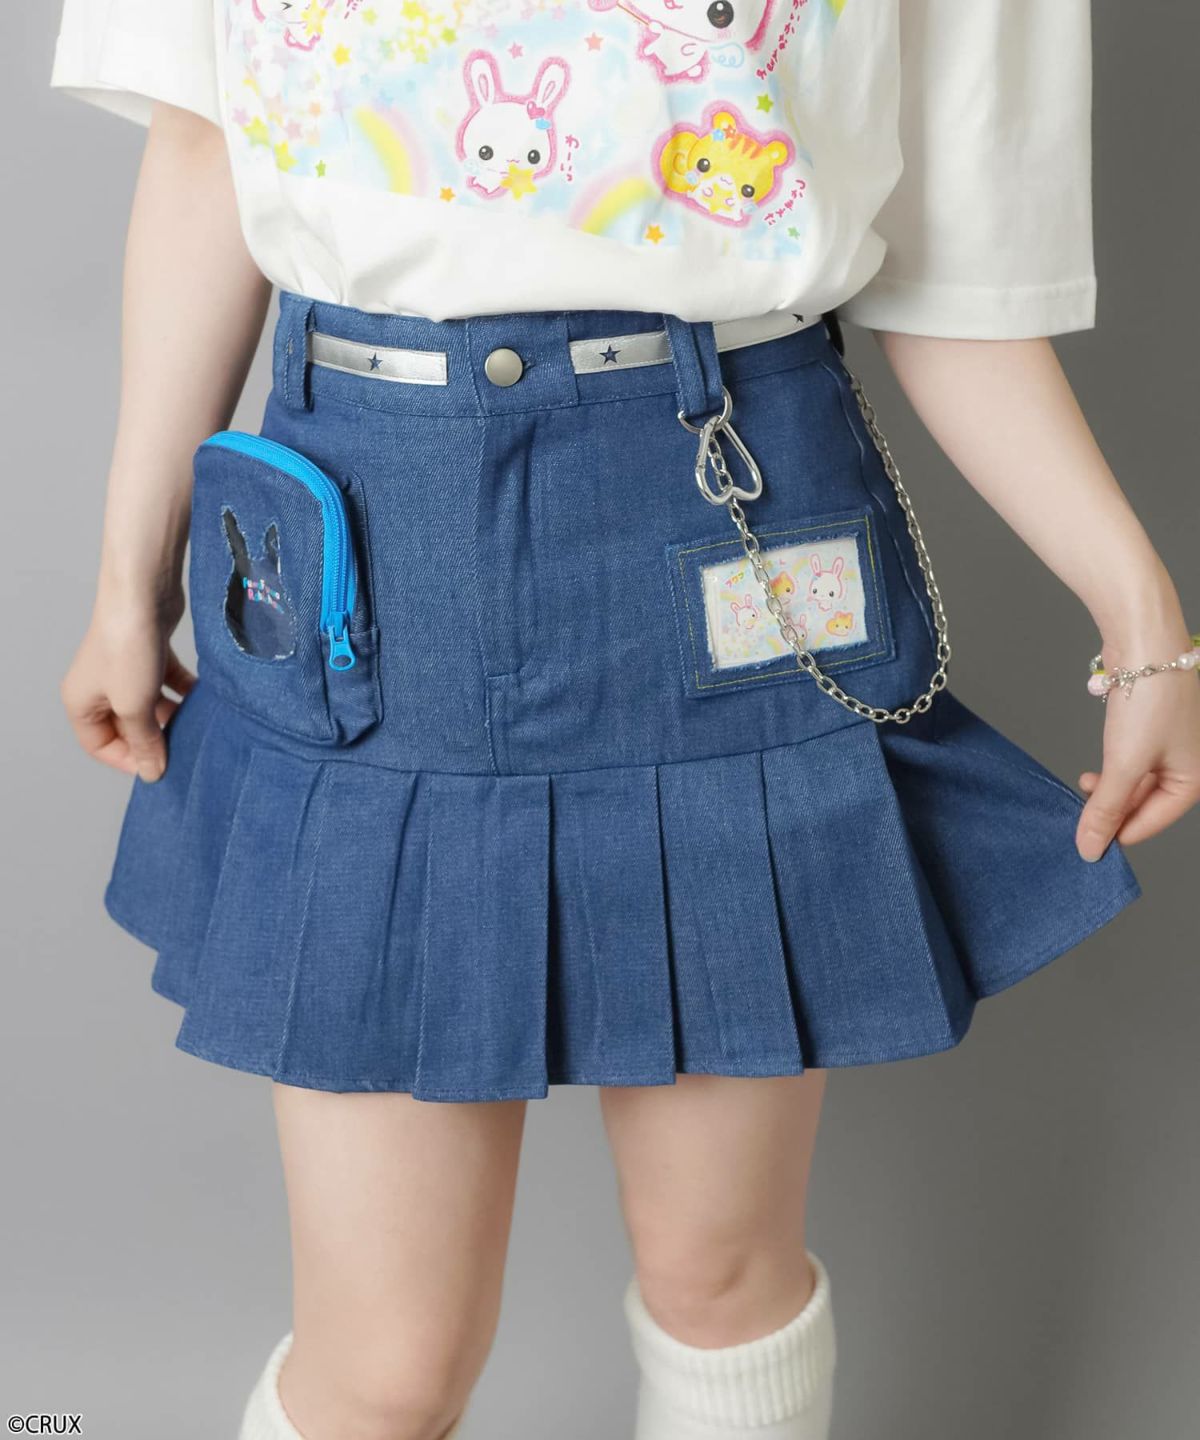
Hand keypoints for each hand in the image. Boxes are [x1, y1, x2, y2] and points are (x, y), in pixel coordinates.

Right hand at [61, 585, 195, 782]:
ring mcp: (125, 668)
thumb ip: (145, 742)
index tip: (161, 766)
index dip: (129, 760)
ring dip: (172, 714)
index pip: (100, 746)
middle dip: (155, 737)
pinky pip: (166, 681)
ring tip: (196, 723)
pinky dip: (183, 689)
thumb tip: (152, 772)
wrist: (142, 593)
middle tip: (184, 746)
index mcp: (82, 703)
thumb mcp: (134, 706)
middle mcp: (99, 686)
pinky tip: (203, 696)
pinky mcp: (150, 651)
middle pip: (128, 726)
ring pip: (150, 704)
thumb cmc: (127, 648)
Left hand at [1075, 636, 1199, 861]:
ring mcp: (1168, 743)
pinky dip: (1111, 769)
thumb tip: (1090, 849)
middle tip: (1080, 813)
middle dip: (1112, 808)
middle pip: (1145, 802)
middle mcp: (1186, 762)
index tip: (1087, 841)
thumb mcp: (1124, 765)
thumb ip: (1106, 809)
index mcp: (1193, 778)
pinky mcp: (1149, 726)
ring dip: (1108, 789)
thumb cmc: (1148, 701)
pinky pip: (1130, 760)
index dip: (1119, 833)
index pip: (1153, 822)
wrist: (1145, 643)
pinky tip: (1093, 770)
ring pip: (1135, 781)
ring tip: (1084, 785)